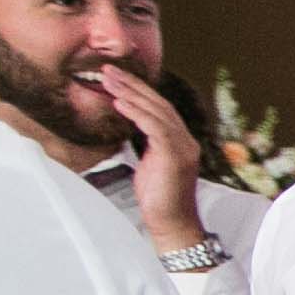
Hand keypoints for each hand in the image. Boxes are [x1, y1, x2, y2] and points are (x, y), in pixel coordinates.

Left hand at [87, 66, 207, 248]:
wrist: (173, 224)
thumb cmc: (160, 199)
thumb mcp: (150, 166)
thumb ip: (146, 145)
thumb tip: (130, 128)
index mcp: (180, 141)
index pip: (160, 109)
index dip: (138, 91)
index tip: (117, 79)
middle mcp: (186, 140)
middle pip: (159, 104)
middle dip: (133, 85)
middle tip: (109, 70)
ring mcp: (183, 147)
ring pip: (157, 112)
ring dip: (131, 94)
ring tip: (110, 81)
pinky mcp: (175, 156)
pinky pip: (155, 128)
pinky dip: (137, 113)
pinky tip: (120, 103)